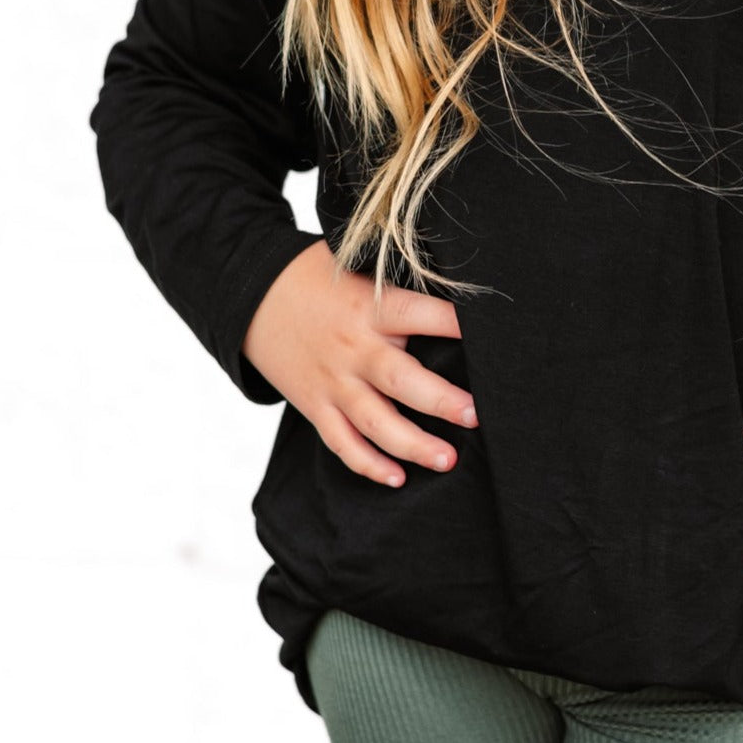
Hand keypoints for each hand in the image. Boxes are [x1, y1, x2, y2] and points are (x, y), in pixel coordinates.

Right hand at [241, 239, 478, 487]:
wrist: (250, 297)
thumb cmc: (316, 276)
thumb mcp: (358, 264)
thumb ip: (399, 282)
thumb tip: (456, 281)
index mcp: (371, 307)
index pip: (423, 315)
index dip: (456, 324)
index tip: (491, 337)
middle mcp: (354, 348)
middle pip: (401, 381)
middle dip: (441, 401)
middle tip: (476, 416)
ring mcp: (333, 382)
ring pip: (375, 423)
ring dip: (412, 445)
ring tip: (448, 460)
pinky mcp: (314, 406)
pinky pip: (342, 443)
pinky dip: (367, 464)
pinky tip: (397, 478)